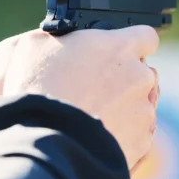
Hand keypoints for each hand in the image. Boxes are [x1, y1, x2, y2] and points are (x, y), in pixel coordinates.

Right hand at [0, 28, 160, 168]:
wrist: (46, 141)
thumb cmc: (37, 89)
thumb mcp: (33, 46)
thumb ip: (57, 36)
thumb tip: (58, 37)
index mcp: (120, 47)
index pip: (145, 36)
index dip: (129, 44)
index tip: (113, 53)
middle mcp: (139, 77)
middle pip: (142, 73)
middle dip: (123, 78)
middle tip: (92, 88)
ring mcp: (144, 112)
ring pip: (140, 105)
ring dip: (123, 108)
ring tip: (90, 116)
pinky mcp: (142, 143)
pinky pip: (136, 135)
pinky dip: (121, 135)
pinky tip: (95, 136)